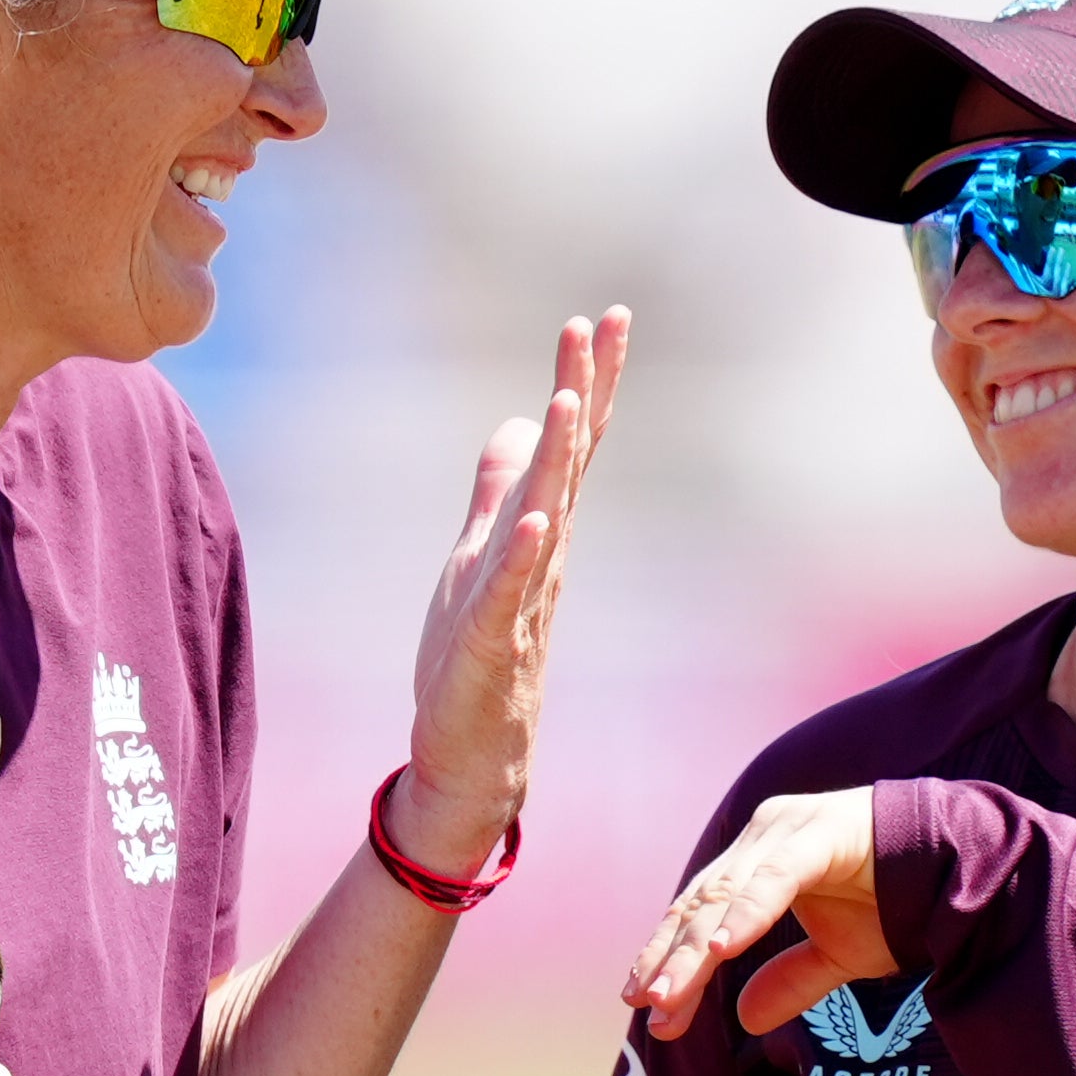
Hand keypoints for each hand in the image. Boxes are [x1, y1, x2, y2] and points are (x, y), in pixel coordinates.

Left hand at [390, 307, 632, 877]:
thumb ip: (498, 492)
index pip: (571, 446)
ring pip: (548, 516)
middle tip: (602, 324)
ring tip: (568, 399)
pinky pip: (510, 591)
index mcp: (537, 534)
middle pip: (571, 462)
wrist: (473, 758)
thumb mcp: (476, 556)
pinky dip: (525, 554)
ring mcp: (521, 598)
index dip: (586, 380)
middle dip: (585, 391)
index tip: (602, 317)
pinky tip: (537, 518)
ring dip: (560, 459)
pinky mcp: (492, 643)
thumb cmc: (474, 660)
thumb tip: (519, 425)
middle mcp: (542, 557)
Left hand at [626, 788, 895, 1041]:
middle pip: (702, 907)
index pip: (700, 916)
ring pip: (727, 897)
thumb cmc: (898, 904)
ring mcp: (788, 830)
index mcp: (758, 862)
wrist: (963, 869)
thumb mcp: (837, 956)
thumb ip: (790, 981)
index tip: (648, 1011)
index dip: (671, 961)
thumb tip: (745, 1019)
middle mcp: (763, 839)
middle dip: (672, 962)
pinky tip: (724, 950)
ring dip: (695, 950)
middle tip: (649, 1010)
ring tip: (669, 993)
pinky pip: (776, 878)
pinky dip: (747, 914)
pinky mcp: (821, 833)